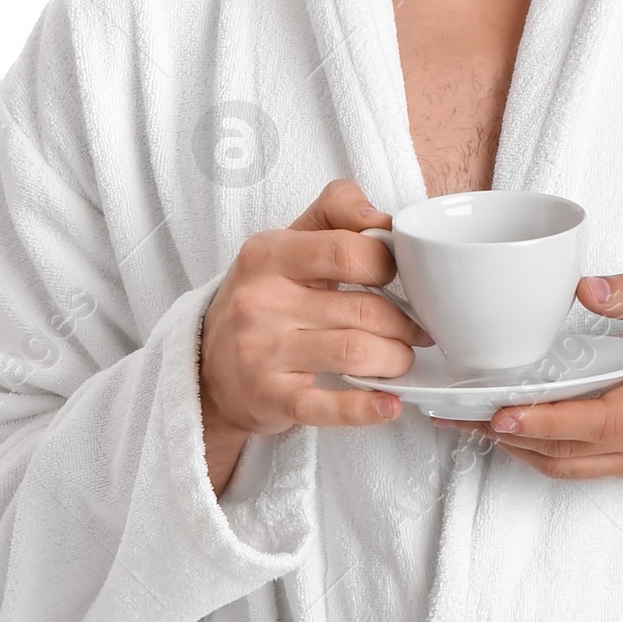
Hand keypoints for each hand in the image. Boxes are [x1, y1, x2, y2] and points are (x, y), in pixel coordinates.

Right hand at [198, 178, 425, 493]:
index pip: (347, 250)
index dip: (389, 264)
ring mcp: (263, 352)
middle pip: (364, 309)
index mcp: (268, 254)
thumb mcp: (285, 244)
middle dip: (404, 323)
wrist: (208, 367)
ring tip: (400, 359)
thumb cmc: (263, 299)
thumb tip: (381, 218)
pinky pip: (330, 406)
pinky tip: (388, 404)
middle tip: (414, 330)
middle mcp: (261, 301)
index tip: (400, 278)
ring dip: (395, 360)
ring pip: (357, 354)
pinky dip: (368, 408)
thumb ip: (334, 213)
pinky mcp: (271, 398)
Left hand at [434, 272, 622, 485]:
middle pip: (569, 454)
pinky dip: (550, 456)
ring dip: (524, 452)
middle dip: (511, 438)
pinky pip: (589, 469)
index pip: (593, 423)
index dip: (544, 423)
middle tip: (460, 416)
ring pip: (573, 469)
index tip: (501, 415)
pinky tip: (526, 434)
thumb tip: (589, 288)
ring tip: (477, 425)